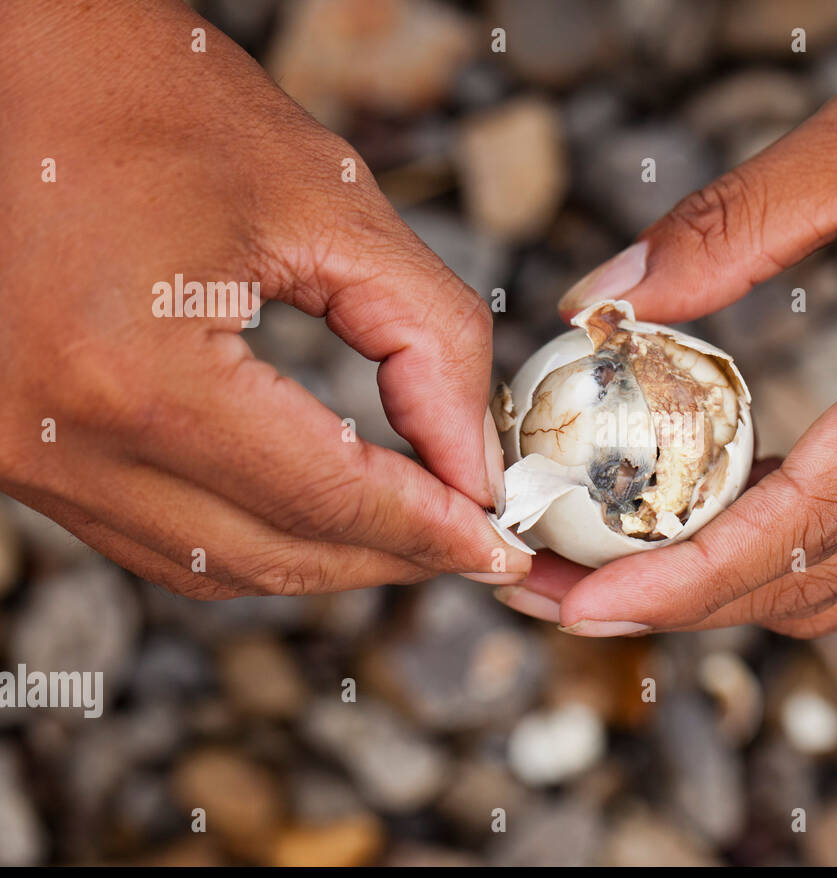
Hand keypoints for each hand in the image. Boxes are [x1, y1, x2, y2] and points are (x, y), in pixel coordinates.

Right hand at [0, 0, 527, 596]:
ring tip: (415, 526)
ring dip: (327, 555)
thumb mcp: (327, 203)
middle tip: (477, 542)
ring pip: (215, 566)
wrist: (16, 66)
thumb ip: (430, 338)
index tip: (502, 544)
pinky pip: (157, 538)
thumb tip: (473, 464)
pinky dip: (253, 535)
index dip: (430, 529)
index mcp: (133, 369)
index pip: (322, 494)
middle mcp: (56, 436)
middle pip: (272, 553)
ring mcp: (21, 454)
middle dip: (392, 554)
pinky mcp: (17, 450)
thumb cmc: (156, 101)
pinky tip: (321, 507)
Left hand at [501, 0, 836, 636]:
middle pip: (824, 577)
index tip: (588, 601)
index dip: (689, 577)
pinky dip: (796, 547)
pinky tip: (724, 515)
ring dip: (739, 585)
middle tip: (570, 589)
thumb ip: (727, 228)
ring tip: (628, 563)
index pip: (809, 525)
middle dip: (689, 599)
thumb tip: (602, 302)